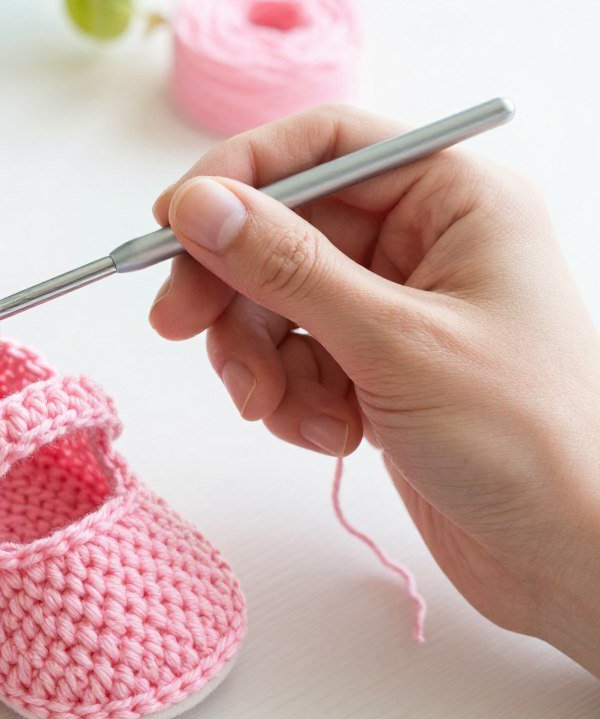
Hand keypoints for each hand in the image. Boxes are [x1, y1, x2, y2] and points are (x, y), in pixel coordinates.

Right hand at [148, 106, 599, 674]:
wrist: (570, 558)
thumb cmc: (526, 441)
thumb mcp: (394, 344)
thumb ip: (289, 269)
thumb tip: (199, 208)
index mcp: (453, 201)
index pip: (325, 145)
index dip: (241, 174)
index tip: (173, 222)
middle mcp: (420, 243)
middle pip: (284, 229)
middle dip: (229, 286)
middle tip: (176, 325)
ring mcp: (393, 309)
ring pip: (275, 303)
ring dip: (259, 359)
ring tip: (279, 411)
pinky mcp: (372, 368)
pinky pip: (293, 359)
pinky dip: (292, 400)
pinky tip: (332, 437)